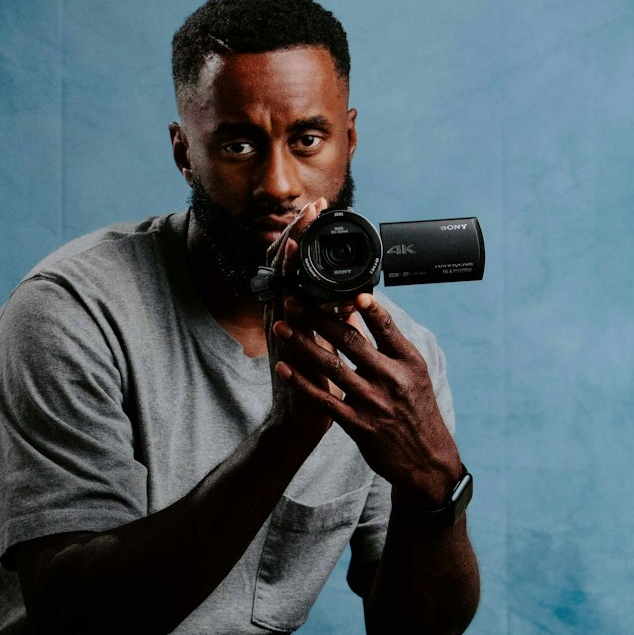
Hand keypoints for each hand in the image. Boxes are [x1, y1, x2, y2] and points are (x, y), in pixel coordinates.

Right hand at [262, 199, 339, 439]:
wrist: (299, 425)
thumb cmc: (318, 387)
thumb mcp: (327, 346)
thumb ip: (335, 321)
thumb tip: (353, 298)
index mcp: (296, 315)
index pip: (296, 266)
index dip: (303, 237)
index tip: (316, 210)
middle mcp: (284, 320)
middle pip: (284, 269)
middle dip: (294, 237)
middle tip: (306, 209)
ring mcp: (281, 338)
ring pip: (280, 294)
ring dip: (284, 266)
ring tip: (292, 237)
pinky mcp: (284, 360)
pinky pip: (281, 331)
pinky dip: (285, 312)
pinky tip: (290, 295)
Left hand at [271, 292, 462, 505]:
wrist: (425, 460)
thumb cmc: (417, 412)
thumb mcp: (415, 375)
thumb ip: (390, 346)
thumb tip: (362, 311)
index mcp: (408, 362)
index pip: (385, 326)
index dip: (366, 307)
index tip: (346, 289)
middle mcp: (391, 379)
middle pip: (349, 341)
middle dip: (318, 318)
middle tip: (294, 300)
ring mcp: (373, 402)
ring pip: (331, 366)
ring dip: (302, 344)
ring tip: (281, 327)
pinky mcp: (358, 425)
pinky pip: (324, 400)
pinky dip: (301, 383)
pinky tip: (284, 368)